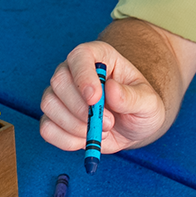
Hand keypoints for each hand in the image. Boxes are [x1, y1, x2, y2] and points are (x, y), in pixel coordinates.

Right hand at [41, 41, 166, 154]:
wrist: (133, 128)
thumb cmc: (142, 108)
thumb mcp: (149, 103)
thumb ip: (133, 97)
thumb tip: (111, 89)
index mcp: (99, 57)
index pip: (80, 56)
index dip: (83, 76)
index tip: (94, 99)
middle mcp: (75, 71)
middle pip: (59, 81)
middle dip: (81, 109)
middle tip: (108, 124)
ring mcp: (61, 94)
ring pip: (49, 105)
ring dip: (75, 126)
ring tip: (101, 132)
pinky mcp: (54, 117)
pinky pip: (47, 128)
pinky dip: (65, 140)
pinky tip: (85, 140)